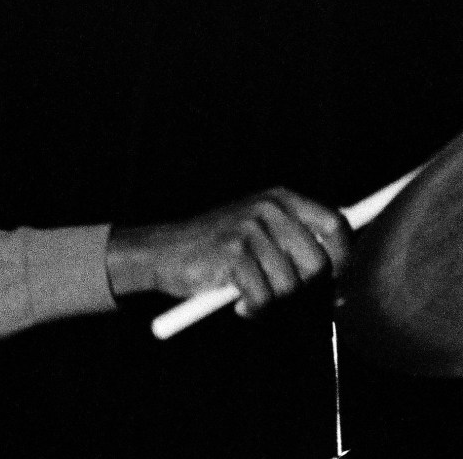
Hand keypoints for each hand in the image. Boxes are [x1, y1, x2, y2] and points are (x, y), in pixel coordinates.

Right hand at [107, 187, 350, 316]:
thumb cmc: (217, 251)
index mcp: (280, 198)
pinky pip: (265, 298)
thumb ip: (298, 246)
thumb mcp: (260, 234)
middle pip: (318, 263)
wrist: (164, 252)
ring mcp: (249, 228)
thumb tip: (346, 285)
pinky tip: (240, 304)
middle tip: (285, 299)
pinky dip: (256, 310)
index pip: (336, 224)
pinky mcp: (233, 253)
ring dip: (275, 304)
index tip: (337, 285)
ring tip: (254, 299)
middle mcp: (268, 208)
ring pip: (291, 286)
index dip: (344, 258)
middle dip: (306, 292)